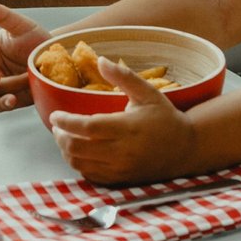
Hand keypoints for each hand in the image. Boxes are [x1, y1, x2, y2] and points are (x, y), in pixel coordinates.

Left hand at [48, 57, 197, 184]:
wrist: (185, 149)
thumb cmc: (165, 118)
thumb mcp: (147, 92)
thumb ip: (123, 77)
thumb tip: (101, 60)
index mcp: (126, 128)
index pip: (87, 127)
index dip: (66, 122)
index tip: (55, 116)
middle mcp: (121, 151)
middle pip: (77, 148)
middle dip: (61, 137)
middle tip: (58, 126)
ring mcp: (120, 169)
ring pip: (81, 164)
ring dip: (67, 151)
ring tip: (66, 137)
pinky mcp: (121, 180)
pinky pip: (91, 175)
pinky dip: (79, 164)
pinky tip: (79, 152)